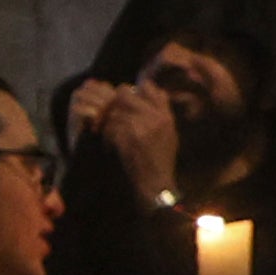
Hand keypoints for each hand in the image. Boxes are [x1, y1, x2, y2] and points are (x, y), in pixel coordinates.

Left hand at [76, 80, 179, 205]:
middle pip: (126, 95)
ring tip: (110, 134)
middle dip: (114, 105)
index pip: (147, 88)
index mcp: (166, 115)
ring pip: (114, 111)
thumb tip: (151, 89)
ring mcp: (142, 127)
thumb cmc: (160, 162)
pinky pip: (109, 127)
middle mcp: (156, 118)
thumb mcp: (169, 134)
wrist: (155, 186)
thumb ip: (161, 111)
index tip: (124, 103)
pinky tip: (110, 144)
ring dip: (108, 122)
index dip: (132, 92)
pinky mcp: (128, 139)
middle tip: (110, 117)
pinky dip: (106, 135)